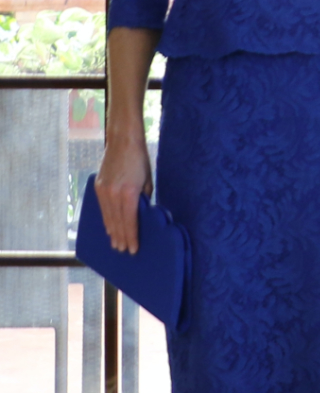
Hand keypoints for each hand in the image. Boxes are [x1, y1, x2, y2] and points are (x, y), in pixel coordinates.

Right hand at [94, 130, 152, 253]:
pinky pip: (102, 209)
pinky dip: (106, 219)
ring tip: (116, 244)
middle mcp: (113, 194)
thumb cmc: (140, 161)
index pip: (130, 222)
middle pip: (117, 222)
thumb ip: (143, 200)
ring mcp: (103, 191)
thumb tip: (142, 215)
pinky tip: (109, 227)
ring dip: (112, 232)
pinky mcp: (98, 187)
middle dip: (121, 238)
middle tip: (123, 251)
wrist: (123, 142)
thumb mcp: (147, 182)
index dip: (131, 237)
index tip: (133, 249)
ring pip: (107, 217)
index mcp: (128, 193)